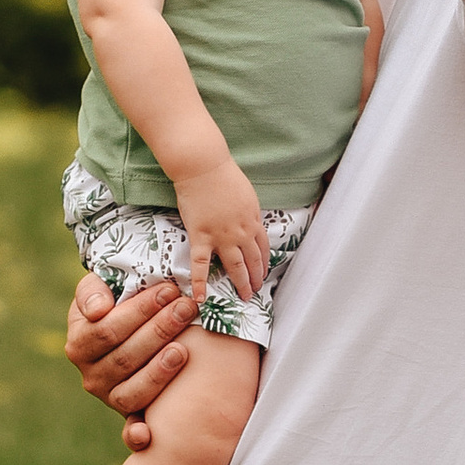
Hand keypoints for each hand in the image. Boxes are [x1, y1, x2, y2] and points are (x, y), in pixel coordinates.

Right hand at [67, 270, 196, 442]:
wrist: (128, 327)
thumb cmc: (115, 302)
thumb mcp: (98, 289)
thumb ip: (93, 292)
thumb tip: (99, 311)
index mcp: (79, 344)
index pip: (108, 330)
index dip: (140, 311)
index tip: (169, 291)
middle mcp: (91, 376)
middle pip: (125, 358)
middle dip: (159, 331)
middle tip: (187, 309)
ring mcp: (110, 398)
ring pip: (133, 390)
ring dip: (159, 372)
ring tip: (183, 350)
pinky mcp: (130, 414)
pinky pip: (130, 428)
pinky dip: (135, 435)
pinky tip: (147, 435)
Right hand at [175, 155, 267, 309]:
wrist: (204, 168)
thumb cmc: (224, 176)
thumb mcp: (247, 195)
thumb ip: (249, 213)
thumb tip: (249, 223)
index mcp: (253, 221)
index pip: (263, 247)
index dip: (264, 262)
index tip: (264, 273)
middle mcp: (242, 233)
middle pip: (253, 260)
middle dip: (256, 278)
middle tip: (256, 290)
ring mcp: (222, 237)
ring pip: (235, 266)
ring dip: (241, 283)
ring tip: (244, 296)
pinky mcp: (202, 237)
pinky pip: (201, 265)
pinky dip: (200, 283)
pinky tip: (201, 297)